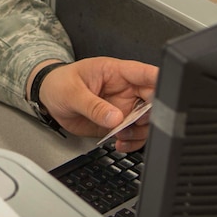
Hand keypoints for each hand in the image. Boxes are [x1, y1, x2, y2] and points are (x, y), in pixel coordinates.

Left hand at [36, 58, 157, 152]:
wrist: (49, 98)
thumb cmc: (60, 84)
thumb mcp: (73, 92)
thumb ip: (94, 106)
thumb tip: (115, 118)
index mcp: (116, 72)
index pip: (144, 73)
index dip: (159, 81)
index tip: (167, 93)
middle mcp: (126, 90)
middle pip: (153, 100)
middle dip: (151, 115)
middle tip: (137, 124)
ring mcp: (124, 108)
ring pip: (146, 121)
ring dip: (139, 132)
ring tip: (121, 136)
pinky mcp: (119, 124)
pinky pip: (134, 135)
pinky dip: (132, 142)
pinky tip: (120, 144)